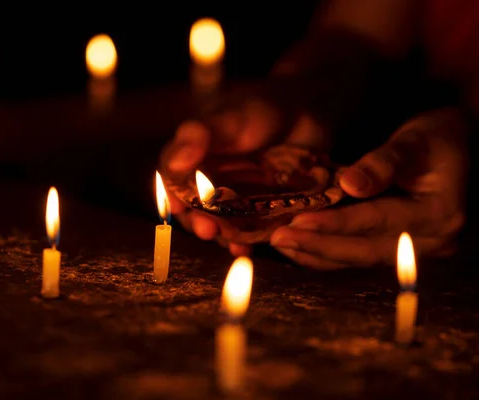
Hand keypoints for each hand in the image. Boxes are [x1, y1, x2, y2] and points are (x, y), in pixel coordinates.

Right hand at [160, 88, 330, 255]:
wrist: (307, 109)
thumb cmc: (263, 106)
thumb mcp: (232, 116)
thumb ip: (201, 135)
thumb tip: (172, 165)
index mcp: (193, 155)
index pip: (171, 180)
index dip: (170, 197)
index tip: (177, 209)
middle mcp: (208, 178)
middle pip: (193, 208)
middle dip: (198, 222)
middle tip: (208, 231)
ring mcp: (233, 195)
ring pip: (219, 222)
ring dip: (221, 237)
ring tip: (232, 245)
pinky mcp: (258, 207)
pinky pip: (247, 229)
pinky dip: (246, 241)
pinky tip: (249, 249)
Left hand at [270, 108, 468, 268]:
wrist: (447, 148)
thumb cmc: (433, 138)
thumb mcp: (414, 141)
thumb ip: (383, 163)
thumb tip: (349, 184)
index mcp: (438, 214)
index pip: (378, 221)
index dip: (337, 224)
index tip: (299, 221)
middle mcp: (428, 242)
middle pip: (365, 250)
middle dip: (318, 245)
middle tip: (278, 238)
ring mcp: (411, 251)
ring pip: (356, 259)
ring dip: (315, 253)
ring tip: (278, 242)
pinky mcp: (393, 249)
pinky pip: (355, 257)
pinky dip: (324, 253)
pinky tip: (296, 246)